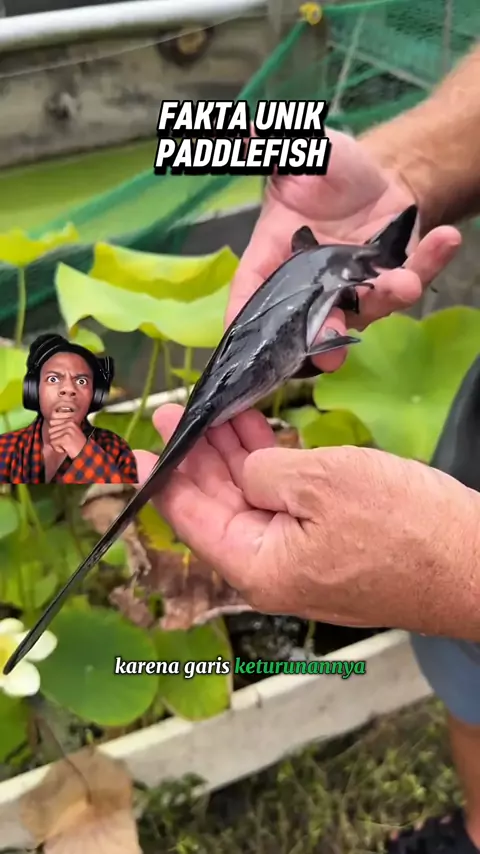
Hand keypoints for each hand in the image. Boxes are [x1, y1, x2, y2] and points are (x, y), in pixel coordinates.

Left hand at [47, 417, 86, 457]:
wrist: (85, 454)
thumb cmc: (78, 445)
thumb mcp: (72, 432)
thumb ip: (62, 427)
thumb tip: (50, 423)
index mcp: (70, 421)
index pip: (52, 423)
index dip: (56, 433)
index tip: (64, 438)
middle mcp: (69, 424)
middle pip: (51, 431)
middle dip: (55, 439)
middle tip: (65, 443)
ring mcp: (67, 431)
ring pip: (51, 437)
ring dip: (57, 444)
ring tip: (66, 446)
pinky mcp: (65, 439)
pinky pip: (53, 443)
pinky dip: (58, 449)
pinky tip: (65, 449)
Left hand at [134, 404, 470, 635]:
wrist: (475, 562)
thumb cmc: (398, 523)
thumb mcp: (319, 482)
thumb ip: (262, 470)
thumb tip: (246, 468)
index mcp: (257, 566)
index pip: (190, 518)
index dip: (161, 478)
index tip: (138, 446)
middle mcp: (272, 568)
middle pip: (218, 506)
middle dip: (195, 456)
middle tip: (175, 411)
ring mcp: (304, 556)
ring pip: (253, 497)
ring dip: (232, 453)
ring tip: (210, 408)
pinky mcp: (332, 540)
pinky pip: (286, 499)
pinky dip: (270, 462)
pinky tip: (257, 427)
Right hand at [227, 128, 461, 371]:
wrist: (380, 175)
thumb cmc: (329, 169)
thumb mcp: (304, 154)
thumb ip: (281, 150)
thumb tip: (250, 133)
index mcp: (274, 254)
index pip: (252, 289)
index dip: (244, 315)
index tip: (240, 333)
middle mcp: (310, 283)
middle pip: (307, 320)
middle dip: (320, 338)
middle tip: (329, 352)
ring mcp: (352, 289)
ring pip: (364, 309)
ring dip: (385, 299)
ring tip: (404, 284)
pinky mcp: (390, 282)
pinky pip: (409, 279)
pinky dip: (429, 263)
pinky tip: (446, 238)